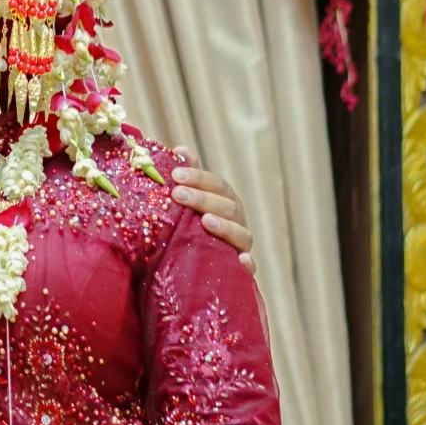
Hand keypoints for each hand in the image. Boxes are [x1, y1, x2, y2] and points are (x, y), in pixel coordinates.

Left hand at [172, 151, 254, 272]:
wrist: (189, 274)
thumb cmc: (187, 231)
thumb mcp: (185, 206)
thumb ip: (186, 179)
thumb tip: (180, 150)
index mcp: (224, 202)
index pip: (217, 185)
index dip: (198, 177)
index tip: (175, 174)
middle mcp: (236, 222)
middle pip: (228, 206)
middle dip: (203, 198)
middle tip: (178, 194)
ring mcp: (240, 247)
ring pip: (241, 234)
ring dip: (226, 227)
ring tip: (206, 221)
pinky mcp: (240, 273)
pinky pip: (249, 270)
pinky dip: (248, 264)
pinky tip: (241, 261)